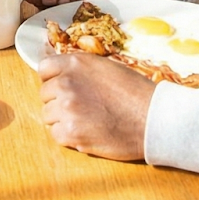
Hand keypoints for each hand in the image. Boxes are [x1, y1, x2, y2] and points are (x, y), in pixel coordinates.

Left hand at [39, 53, 153, 160]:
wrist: (154, 119)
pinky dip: (68, 136)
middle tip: (81, 108)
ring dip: (62, 120)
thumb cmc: (136, 93)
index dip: (53, 79)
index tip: (62, 88)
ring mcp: (67, 108)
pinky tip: (87, 132)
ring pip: (48, 116)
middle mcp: (66, 83)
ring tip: (86, 121)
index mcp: (75, 63)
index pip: (44, 69)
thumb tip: (60, 74)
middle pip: (45, 94)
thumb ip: (80, 70)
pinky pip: (56, 134)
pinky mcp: (71, 132)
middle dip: (58, 101)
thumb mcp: (106, 67)